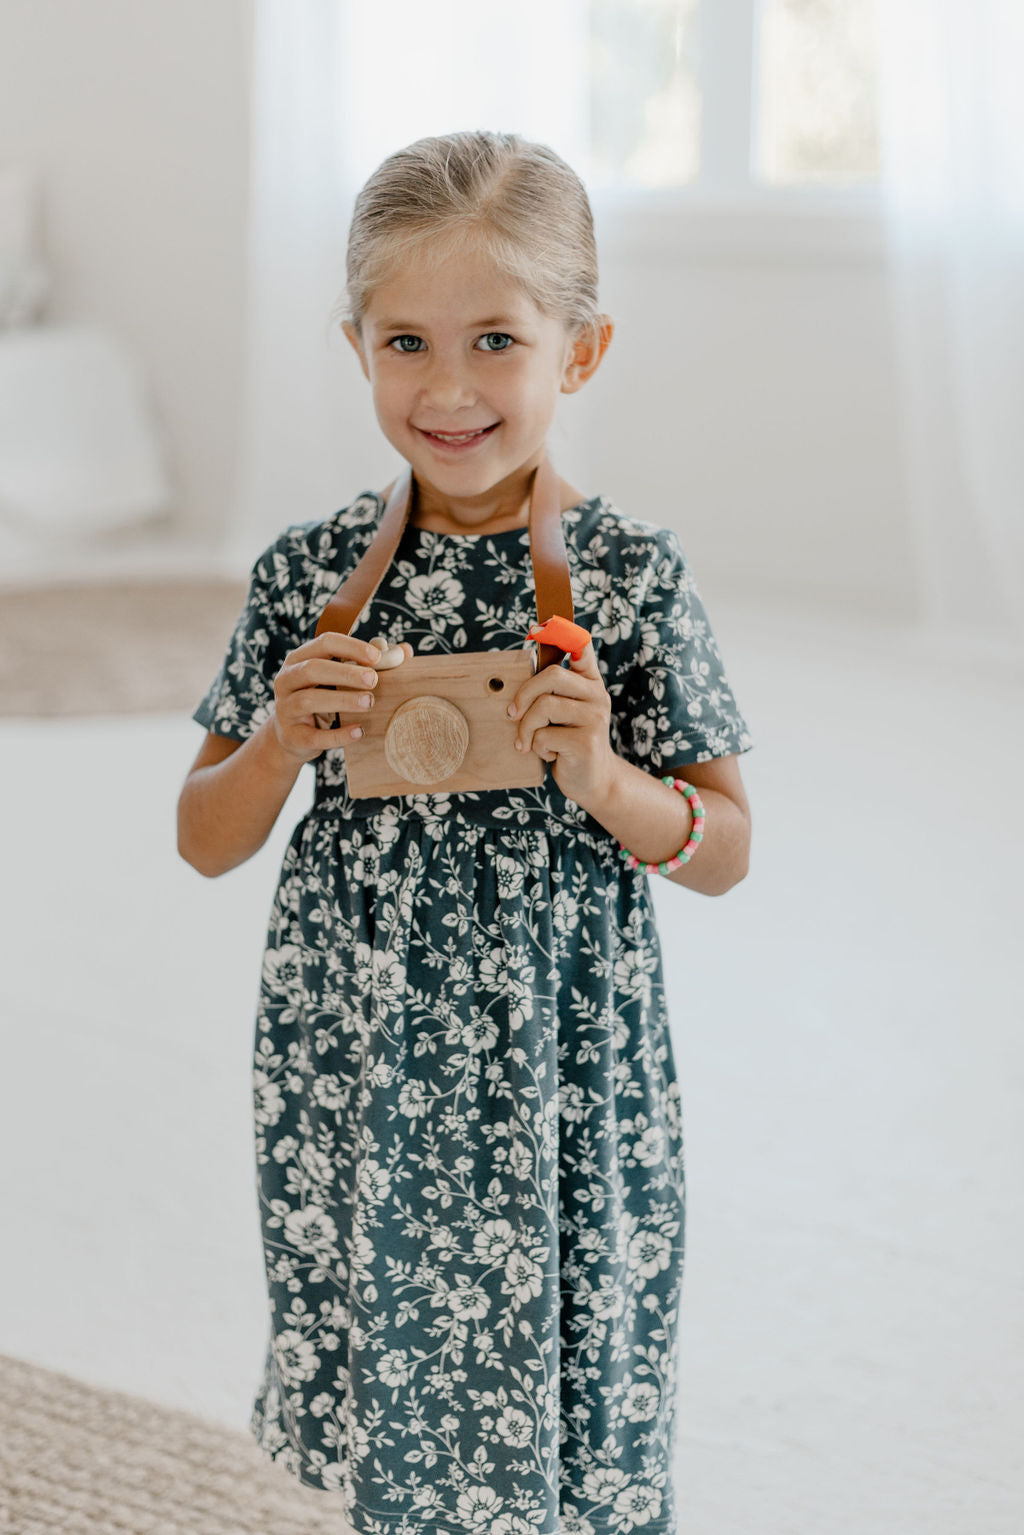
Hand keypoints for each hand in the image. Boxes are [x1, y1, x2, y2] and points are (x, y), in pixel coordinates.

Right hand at [272, 631, 411, 762]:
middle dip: (345, 673)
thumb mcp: (339, 678)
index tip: (377, 657)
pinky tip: (360, 731)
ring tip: (369, 702)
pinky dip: (338, 735)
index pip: (324, 643)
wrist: (293, 738)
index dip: (351, 647)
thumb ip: (369, 663)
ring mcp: (285, 708)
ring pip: (309, 700)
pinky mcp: (292, 736)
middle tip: (373, 680)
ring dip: (342, 700)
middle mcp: (286, 680)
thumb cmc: (323, 698)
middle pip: (313, 669)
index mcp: (299, 658)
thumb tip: (406, 650)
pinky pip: (314, 736)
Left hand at [507, 638, 619, 807]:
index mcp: (590, 682)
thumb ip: (550, 692)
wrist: (592, 781)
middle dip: (523, 695)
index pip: (581, 647)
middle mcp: (597, 695)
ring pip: (544, 706)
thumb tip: (515, 676)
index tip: (538, 627)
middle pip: (552, 676)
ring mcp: (595, 718)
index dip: (561, 632)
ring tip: (528, 742)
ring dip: (526, 728)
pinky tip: (549, 754)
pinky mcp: (587, 742)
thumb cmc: (568, 742)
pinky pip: (545, 735)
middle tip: (511, 715)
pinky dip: (537, 747)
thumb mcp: (563, 713)